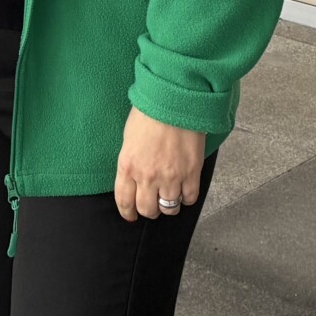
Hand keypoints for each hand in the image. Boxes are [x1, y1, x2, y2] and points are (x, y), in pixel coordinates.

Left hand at [113, 106, 206, 221]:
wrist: (174, 99)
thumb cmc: (149, 112)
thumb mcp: (129, 138)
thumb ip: (129, 161)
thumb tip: (133, 176)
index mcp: (127, 166)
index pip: (124, 201)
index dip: (128, 213)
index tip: (131, 216)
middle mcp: (147, 176)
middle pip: (147, 210)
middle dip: (149, 210)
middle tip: (153, 204)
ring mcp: (170, 176)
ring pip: (169, 208)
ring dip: (168, 206)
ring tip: (170, 197)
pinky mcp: (191, 172)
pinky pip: (189, 198)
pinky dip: (187, 198)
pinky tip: (185, 191)